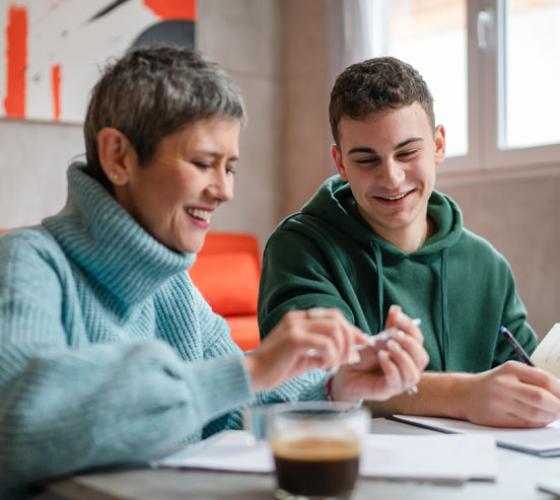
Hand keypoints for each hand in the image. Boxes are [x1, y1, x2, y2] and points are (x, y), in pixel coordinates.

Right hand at [244, 308, 369, 391]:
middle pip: (337, 320)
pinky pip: (325, 343)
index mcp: (299, 319)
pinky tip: (324, 367)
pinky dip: (331, 356)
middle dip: (350, 339)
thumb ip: (323, 353)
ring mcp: (295, 326)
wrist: (251, 375)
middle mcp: (298, 318)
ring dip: (341, 350)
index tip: (363, 343)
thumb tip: (348, 354)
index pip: (334, 316)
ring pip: (334, 330)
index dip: (352, 329)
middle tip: (351, 358)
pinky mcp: (294, 339)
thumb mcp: (304, 359)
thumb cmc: (275, 368)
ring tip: (334, 365)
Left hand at [331, 305, 428, 401]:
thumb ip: (388, 329)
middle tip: (394, 335)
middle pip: (422, 358)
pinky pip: (397, 381)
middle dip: (410, 344)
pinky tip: (381, 357)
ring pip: (413, 373)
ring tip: (387, 346)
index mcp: (407, 355)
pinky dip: (391, 367)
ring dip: (402, 357)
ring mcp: (399, 382)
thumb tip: (397, 310)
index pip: (419, 341)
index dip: (411, 328)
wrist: (344, 373)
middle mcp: (407, 369)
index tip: (397, 316)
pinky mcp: (387, 391)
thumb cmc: (362, 358)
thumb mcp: (375, 340)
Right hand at [464, 361, 559, 427]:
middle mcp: (504, 384)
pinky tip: (538, 419)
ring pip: (536, 414)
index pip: (545, 380)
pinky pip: (526, 424)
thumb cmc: (493, 384)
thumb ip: (536, 381)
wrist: (464, 393)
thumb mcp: (511, 373)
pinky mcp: (497, 418)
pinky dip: (538, 423)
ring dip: (550, 417)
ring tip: (551, 415)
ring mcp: (499, 401)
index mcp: (511, 369)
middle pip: (541, 398)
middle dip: (558, 407)